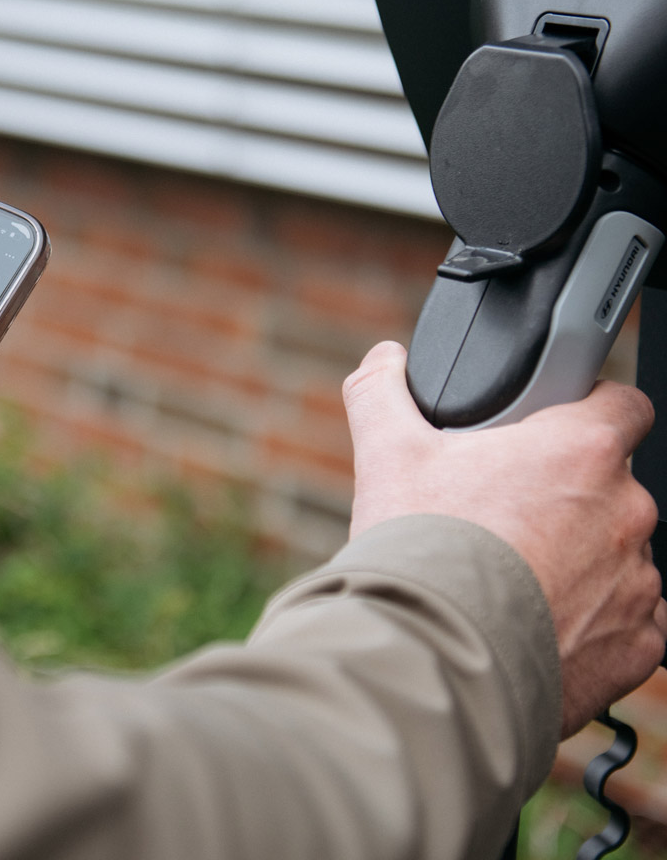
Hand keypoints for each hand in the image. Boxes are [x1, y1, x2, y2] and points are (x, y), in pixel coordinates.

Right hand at [343, 341, 666, 737]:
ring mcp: (637, 583)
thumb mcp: (387, 454)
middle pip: (610, 483)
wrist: (435, 660)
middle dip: (564, 493)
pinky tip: (532, 618)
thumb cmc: (422, 550)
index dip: (587, 409)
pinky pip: (625, 617)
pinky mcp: (637, 645)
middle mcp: (624, 511)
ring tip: (508, 574)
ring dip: (577, 555)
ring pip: (616, 552)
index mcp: (579, 451)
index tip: (547, 431)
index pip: (621, 404)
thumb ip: (384, 393)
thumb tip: (382, 360)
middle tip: (501, 512)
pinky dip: (589, 616)